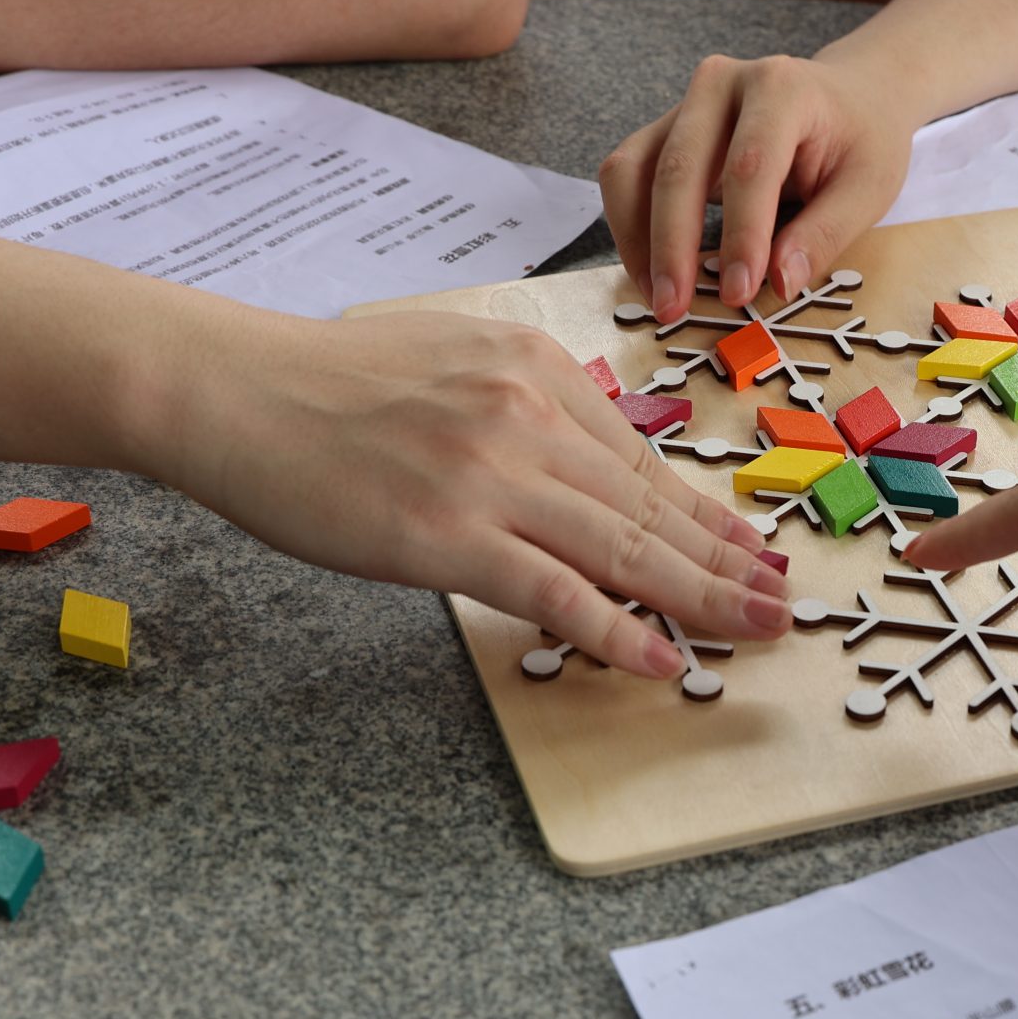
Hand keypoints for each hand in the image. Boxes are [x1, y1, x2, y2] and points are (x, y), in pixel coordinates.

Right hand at [149, 310, 791, 678]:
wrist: (232, 390)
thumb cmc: (324, 384)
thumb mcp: (449, 360)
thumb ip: (524, 404)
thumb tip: (584, 463)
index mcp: (535, 368)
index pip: (641, 459)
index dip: (707, 516)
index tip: (754, 551)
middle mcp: (529, 412)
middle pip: (650, 505)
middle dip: (728, 562)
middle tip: (785, 602)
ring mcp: (492, 474)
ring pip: (622, 548)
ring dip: (701, 599)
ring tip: (755, 631)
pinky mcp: (447, 533)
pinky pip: (557, 590)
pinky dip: (618, 629)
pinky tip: (660, 657)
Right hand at [598, 51, 913, 321]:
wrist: (851, 95)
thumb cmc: (862, 139)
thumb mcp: (869, 188)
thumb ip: (825, 234)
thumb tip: (779, 284)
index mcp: (781, 88)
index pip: (749, 166)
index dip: (740, 235)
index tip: (737, 293)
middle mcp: (722, 85)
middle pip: (678, 167)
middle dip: (672, 247)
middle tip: (675, 309)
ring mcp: (685, 103)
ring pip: (634, 169)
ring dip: (636, 240)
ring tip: (659, 298)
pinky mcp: (665, 128)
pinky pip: (627, 175)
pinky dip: (630, 226)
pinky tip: (651, 270)